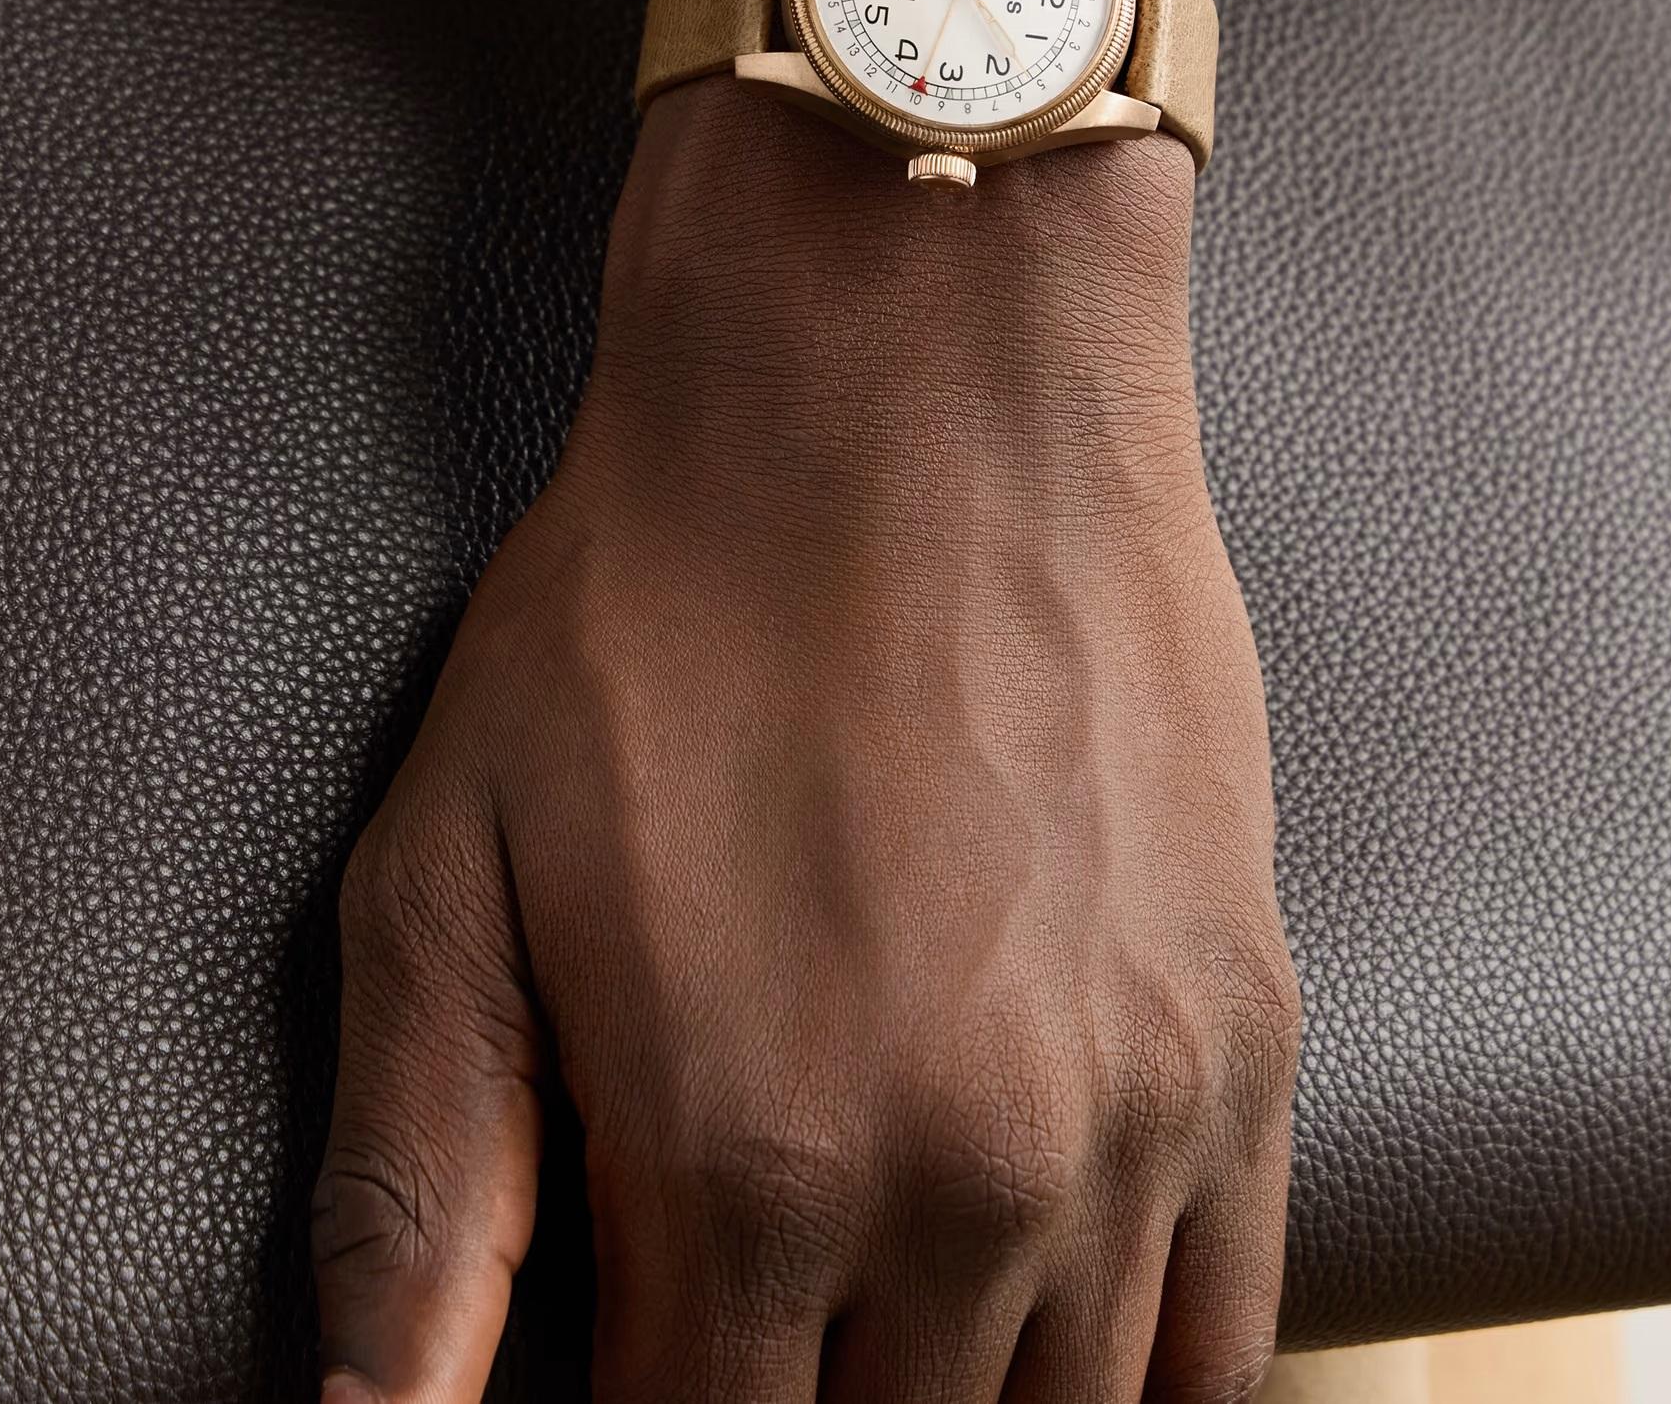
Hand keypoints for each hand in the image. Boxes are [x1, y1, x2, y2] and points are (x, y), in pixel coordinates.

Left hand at [314, 0, 1293, 1400]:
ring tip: (886, 1333)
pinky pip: (1231, 1328)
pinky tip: (1066, 1351)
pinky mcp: (1247, 1030)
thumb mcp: (457, 859)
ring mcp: (1136, 1111)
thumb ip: (423, 1177)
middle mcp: (967, 1178)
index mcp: (745, 1161)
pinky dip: (1145, 1386)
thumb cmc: (671, 588)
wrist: (914, 369)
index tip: (643, 1356)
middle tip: (760, 1331)